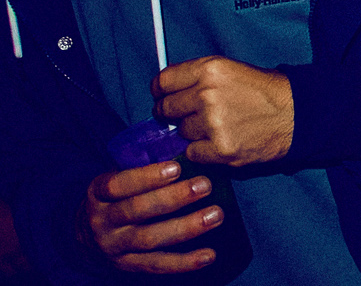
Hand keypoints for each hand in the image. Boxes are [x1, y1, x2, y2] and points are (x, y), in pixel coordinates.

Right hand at [77, 161, 220, 273]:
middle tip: (205, 185)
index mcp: (99, 194)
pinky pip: (157, 265)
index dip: (147, 177)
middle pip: (137, 211)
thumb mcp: (117, 178)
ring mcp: (114, 246)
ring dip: (186, 227)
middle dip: (174, 198)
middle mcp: (103, 221)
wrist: (86, 234)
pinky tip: (209, 255)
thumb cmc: (115, 196)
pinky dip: (184, 262)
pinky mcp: (127, 265)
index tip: (177, 168)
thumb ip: (143, 169)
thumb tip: (188, 152)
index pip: (117, 185)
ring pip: (150, 239)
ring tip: (216, 215)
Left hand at [153, 58, 292, 166]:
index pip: (163, 82)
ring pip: (181, 132)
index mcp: (211, 69)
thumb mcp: (233, 70)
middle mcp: (208, 94)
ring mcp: (213, 123)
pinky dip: (203, 151)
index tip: (164, 97)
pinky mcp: (219, 149)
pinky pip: (192, 153)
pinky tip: (222, 141)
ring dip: (194, 132)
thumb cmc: (266, 92)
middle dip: (173, 114)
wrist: (298, 114)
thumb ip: (199, 79)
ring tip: (219, 126)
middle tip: (189, 115)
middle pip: (166, 109)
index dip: (161, 91)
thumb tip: (167, 93)